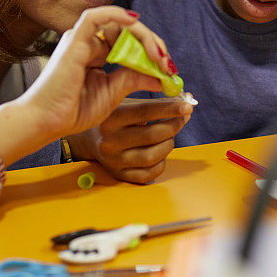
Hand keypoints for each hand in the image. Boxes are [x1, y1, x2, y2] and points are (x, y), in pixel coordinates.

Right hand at [17, 7, 171, 137]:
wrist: (47, 123)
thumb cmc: (74, 110)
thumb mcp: (113, 93)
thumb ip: (134, 79)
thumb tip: (161, 76)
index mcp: (96, 54)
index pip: (129, 43)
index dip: (151, 52)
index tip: (168, 69)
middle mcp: (88, 43)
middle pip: (127, 32)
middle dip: (152, 45)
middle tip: (167, 63)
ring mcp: (81, 40)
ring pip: (119, 25)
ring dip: (143, 37)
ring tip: (158, 56)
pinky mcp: (75, 40)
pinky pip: (96, 17)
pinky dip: (117, 15)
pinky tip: (135, 22)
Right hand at [67, 98, 192, 183]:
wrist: (88, 138)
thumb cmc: (115, 116)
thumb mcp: (127, 102)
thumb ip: (155, 101)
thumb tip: (187, 101)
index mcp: (110, 117)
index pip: (145, 111)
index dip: (170, 108)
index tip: (188, 106)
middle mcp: (109, 141)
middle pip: (151, 135)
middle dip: (173, 125)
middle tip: (182, 118)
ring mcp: (113, 161)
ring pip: (152, 157)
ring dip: (168, 144)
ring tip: (168, 135)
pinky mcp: (119, 175)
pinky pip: (148, 174)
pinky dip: (161, 163)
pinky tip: (160, 151)